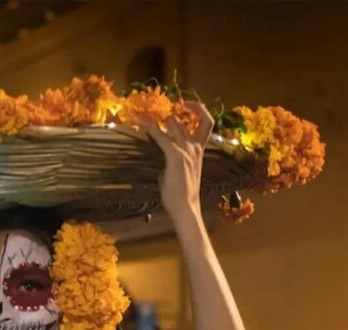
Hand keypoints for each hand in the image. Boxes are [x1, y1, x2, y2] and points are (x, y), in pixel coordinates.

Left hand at [141, 101, 214, 222]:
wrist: (185, 207)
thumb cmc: (181, 194)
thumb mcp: (180, 170)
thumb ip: (174, 159)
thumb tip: (162, 157)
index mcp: (199, 150)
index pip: (207, 122)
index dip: (199, 109)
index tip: (186, 105)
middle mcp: (195, 147)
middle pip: (181, 121)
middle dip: (166, 116)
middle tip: (151, 114)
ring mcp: (186, 150)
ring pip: (172, 123)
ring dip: (156, 120)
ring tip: (141, 117)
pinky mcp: (175, 156)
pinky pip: (161, 136)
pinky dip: (149, 128)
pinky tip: (140, 124)